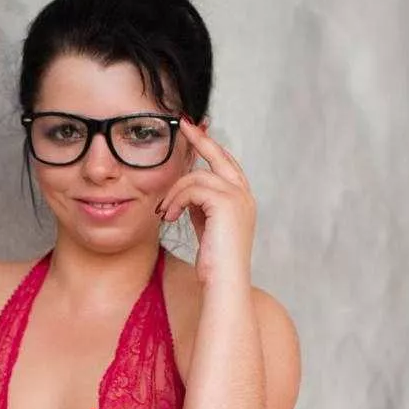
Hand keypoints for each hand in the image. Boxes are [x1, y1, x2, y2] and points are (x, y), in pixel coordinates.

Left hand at [157, 116, 256, 284]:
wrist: (224, 283)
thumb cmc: (213, 264)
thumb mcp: (206, 227)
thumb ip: (200, 206)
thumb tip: (186, 191)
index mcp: (242, 199)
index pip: (226, 164)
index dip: (210, 147)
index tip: (192, 131)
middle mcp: (244, 194)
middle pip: (220, 156)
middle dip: (200, 138)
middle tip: (183, 124)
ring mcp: (237, 196)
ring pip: (197, 177)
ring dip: (174, 193)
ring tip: (163, 213)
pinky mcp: (225, 202)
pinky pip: (192, 188)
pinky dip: (175, 201)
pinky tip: (168, 216)